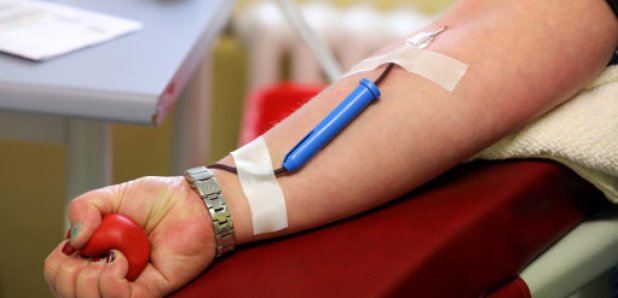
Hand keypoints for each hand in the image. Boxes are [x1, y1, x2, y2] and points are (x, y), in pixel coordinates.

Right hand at [44, 176, 214, 296]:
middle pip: (67, 292)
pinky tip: (120, 261)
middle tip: (91, 251)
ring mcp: (128, 283)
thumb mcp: (111, 195)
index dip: (58, 264)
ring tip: (112, 255)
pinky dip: (110, 281)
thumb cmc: (160, 199)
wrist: (194, 202)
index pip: (58, 274)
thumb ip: (83, 209)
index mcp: (95, 252)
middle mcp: (108, 272)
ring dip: (88, 279)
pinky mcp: (149, 291)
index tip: (74, 245)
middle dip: (67, 274)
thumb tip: (73, 241)